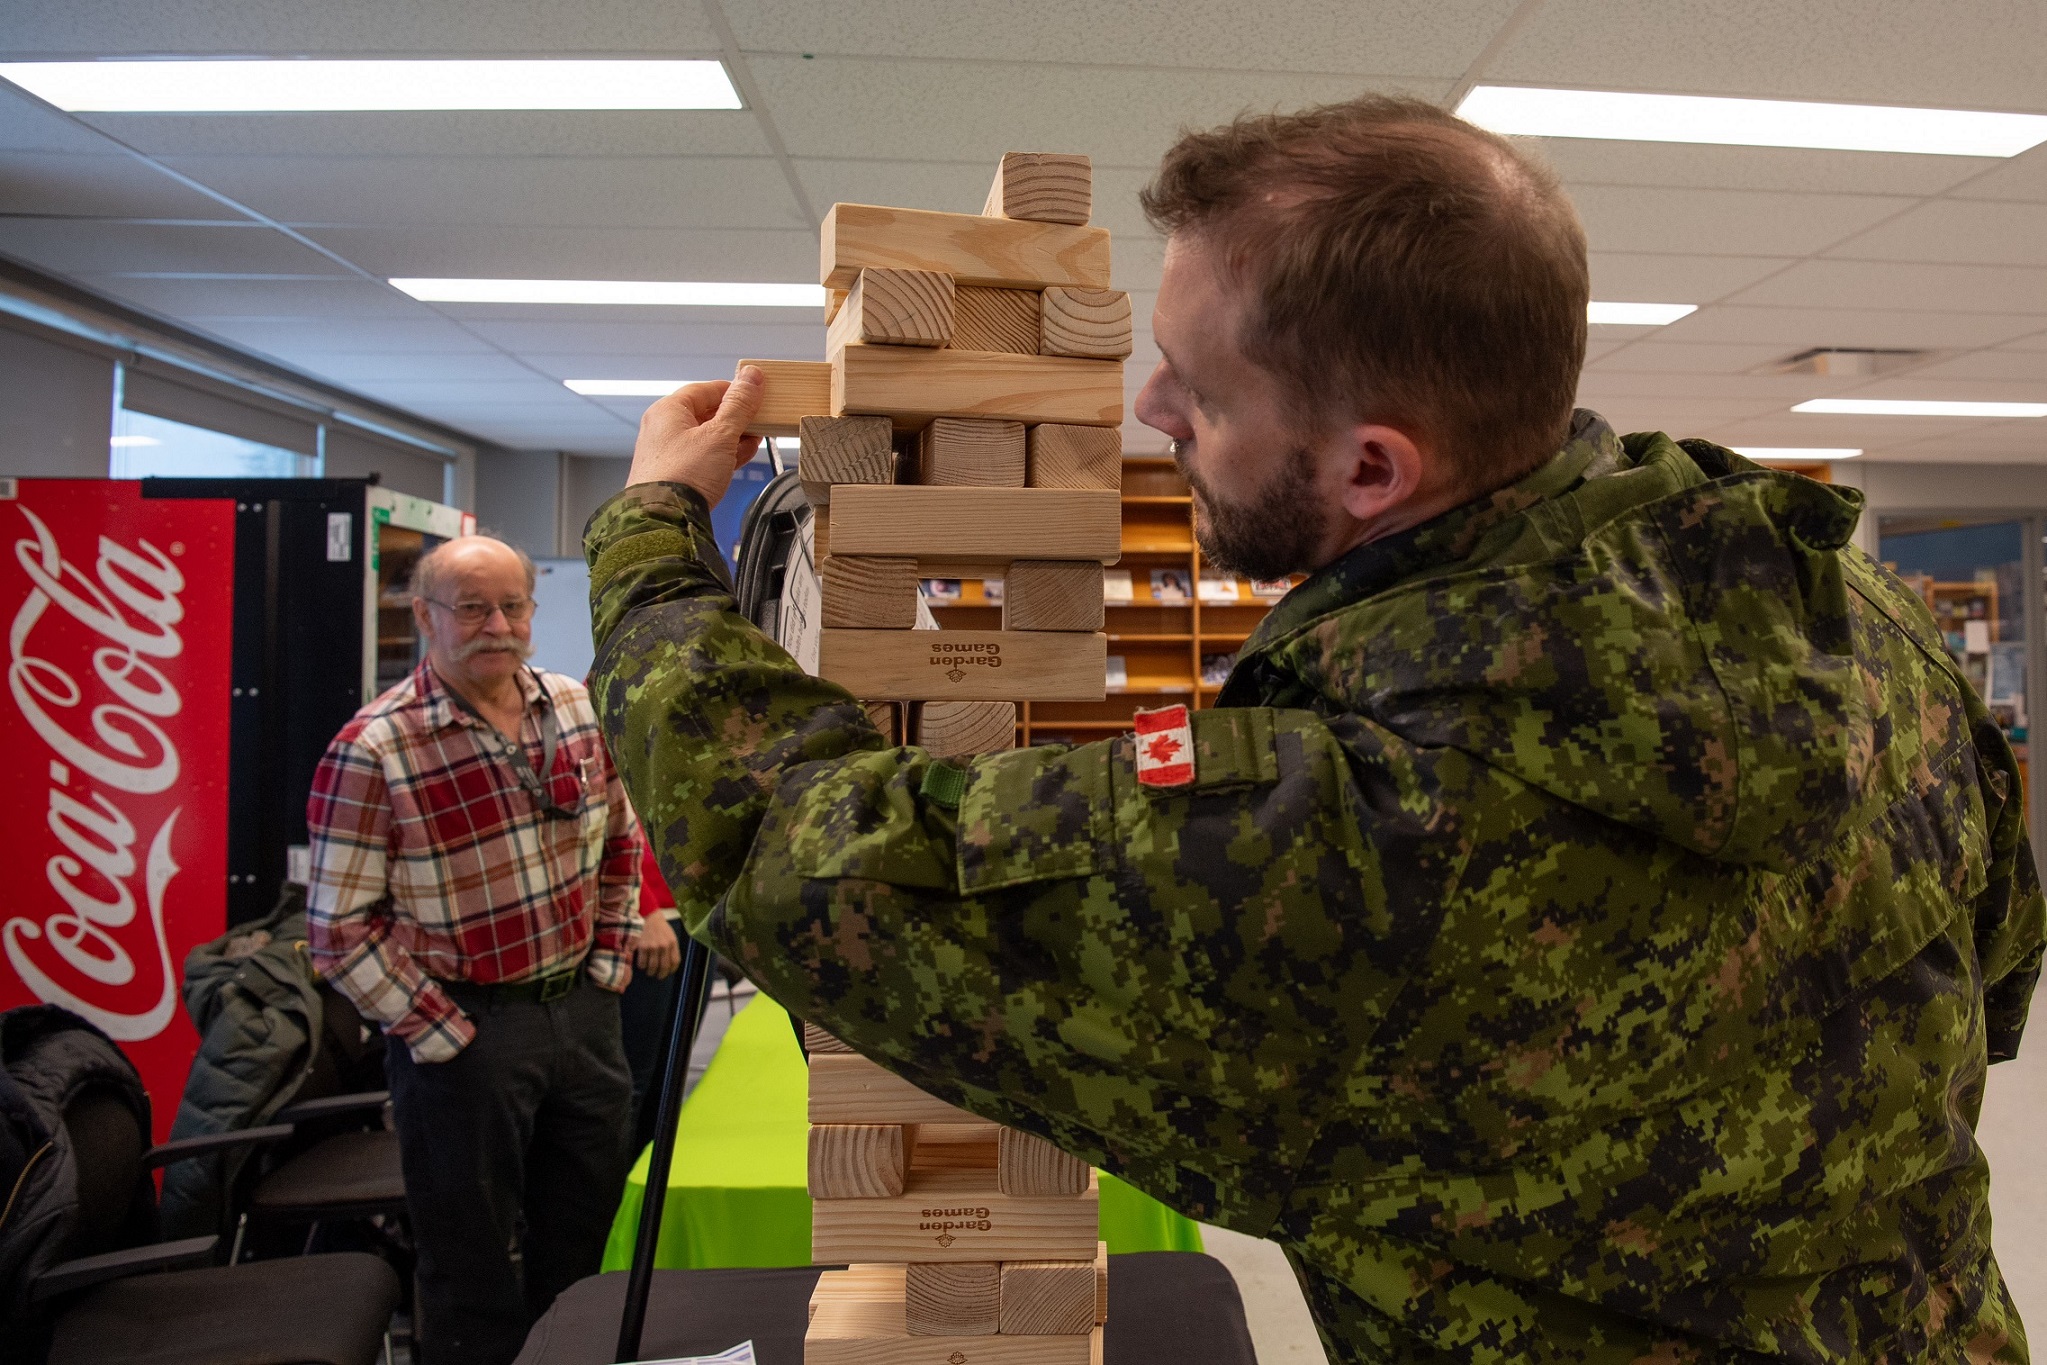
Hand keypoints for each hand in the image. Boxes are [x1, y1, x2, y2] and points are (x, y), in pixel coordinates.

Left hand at [626, 369, 764, 504]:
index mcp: (669, 410)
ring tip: (756, 439)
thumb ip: (738, 406)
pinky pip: (703, 456)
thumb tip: (751, 376)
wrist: (664, 519)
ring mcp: (668, 453)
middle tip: (760, 419)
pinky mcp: (675, 474)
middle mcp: (664, 428)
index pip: (706, 389)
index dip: (734, 390)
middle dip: (736, 417)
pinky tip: (741, 456)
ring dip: (733, 437)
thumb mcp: (720, 435)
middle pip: (706, 412)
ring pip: (706, 436)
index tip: (756, 393)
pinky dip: (723, 454)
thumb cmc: (684, 475)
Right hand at [635, 911, 682, 979]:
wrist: (649, 917)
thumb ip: (672, 949)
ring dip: (651, 972)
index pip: (675, 962)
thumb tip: (670, 964)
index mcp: (673, 943)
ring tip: (650, 972)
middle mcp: (664, 946)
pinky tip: (643, 965)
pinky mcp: (642, 947)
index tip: (668, 973)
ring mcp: (653, 947)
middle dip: (661, 975)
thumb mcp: (671, 936)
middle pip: (664, 967)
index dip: (672, 970)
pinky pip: (642, 963)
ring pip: (652, 967)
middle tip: (658, 976)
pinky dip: (642, 967)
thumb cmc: (661, 928)